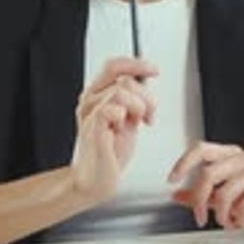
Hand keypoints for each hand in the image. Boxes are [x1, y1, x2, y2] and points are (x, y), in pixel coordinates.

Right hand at [72, 57, 156, 200]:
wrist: (96, 179)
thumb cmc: (110, 151)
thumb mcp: (128, 118)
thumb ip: (133, 99)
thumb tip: (145, 82)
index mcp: (97, 95)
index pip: (114, 66)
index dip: (136, 64)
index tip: (154, 70)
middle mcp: (90, 101)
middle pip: (124, 79)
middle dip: (146, 97)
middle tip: (148, 115)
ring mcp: (89, 114)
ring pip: (122, 92)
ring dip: (138, 108)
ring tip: (136, 124)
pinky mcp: (91, 128)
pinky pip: (112, 108)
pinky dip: (125, 117)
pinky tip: (123, 129)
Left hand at [167, 141, 243, 228]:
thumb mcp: (223, 194)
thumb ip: (200, 193)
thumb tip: (176, 195)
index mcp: (229, 154)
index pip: (201, 149)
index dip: (184, 163)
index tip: (172, 179)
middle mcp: (241, 158)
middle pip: (208, 174)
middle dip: (199, 201)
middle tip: (200, 217)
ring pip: (223, 195)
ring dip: (221, 216)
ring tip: (228, 221)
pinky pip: (242, 208)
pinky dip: (237, 222)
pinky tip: (241, 222)